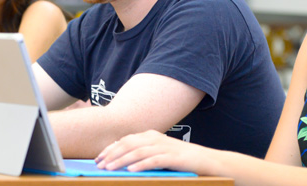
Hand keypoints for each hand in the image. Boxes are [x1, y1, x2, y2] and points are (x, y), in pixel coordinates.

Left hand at [94, 129, 209, 173]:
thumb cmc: (182, 160)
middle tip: (99, 165)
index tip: (98, 158)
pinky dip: (142, 165)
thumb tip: (122, 162)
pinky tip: (131, 171)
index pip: (126, 140)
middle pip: (129, 144)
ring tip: (110, 168)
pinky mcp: (175, 157)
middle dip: (112, 154)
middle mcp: (157, 138)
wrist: (208, 161)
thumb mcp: (159, 153)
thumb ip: (143, 154)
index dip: (110, 148)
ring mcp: (166, 147)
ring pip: (139, 152)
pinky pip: (155, 160)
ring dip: (122, 160)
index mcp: (151, 135)